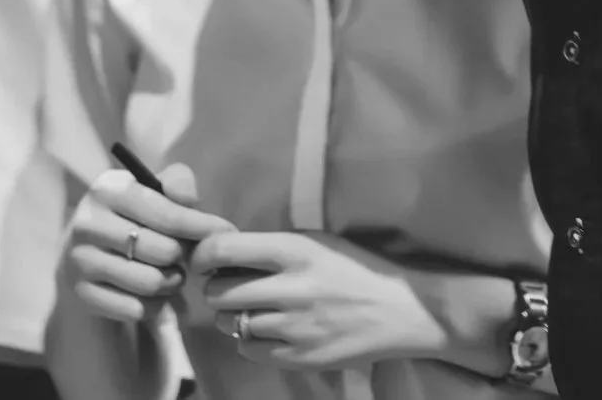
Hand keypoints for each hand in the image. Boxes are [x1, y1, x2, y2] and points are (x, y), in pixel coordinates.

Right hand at [63, 164, 234, 326]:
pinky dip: (154, 307)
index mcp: (107, 189)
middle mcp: (87, 222)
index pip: (165, 212)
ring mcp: (80, 260)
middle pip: (162, 251)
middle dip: (182, 258)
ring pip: (150, 283)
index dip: (201, 226)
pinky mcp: (81, 294)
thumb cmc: (132, 220)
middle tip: (182, 257)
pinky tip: (153, 296)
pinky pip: (136, 309)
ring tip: (170, 275)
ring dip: (170, 283)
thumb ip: (177, 184)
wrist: (87, 257)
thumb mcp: (152, 193)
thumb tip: (187, 199)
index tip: (227, 234)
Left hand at [194, 231, 442, 372]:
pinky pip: (249, 349)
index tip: (202, 260)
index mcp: (293, 251)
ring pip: (230, 323)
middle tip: (226, 287)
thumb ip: (269, 246)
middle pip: (218, 292)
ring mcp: (295, 327)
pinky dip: (249, 340)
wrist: (400, 311)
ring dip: (232, 316)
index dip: (201, 256)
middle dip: (215, 288)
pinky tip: (267, 329)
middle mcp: (290, 288)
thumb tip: (220, 250)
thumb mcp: (314, 242)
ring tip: (250, 309)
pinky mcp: (301, 358)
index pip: (222, 250)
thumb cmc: (354, 268)